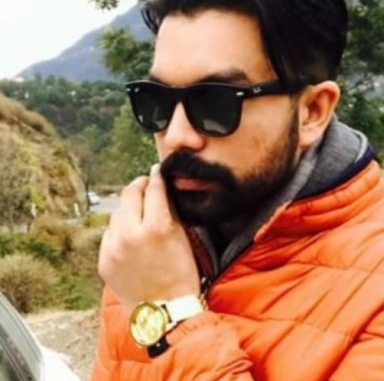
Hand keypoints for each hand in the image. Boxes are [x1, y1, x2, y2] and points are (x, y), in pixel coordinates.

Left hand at [98, 164, 200, 312]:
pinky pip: (109, 234)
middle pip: (129, 194)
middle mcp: (131, 235)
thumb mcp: (181, 238)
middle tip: (145, 184)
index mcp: (156, 228)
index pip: (153, 190)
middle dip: (138, 185)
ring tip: (138, 213)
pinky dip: (119, 229)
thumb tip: (161, 189)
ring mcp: (113, 248)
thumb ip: (169, 210)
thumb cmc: (180, 275)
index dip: (156, 177)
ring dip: (128, 208)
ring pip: (116, 213)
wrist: (164, 311)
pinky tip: (130, 235)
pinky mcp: (103, 259)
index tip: (156, 172)